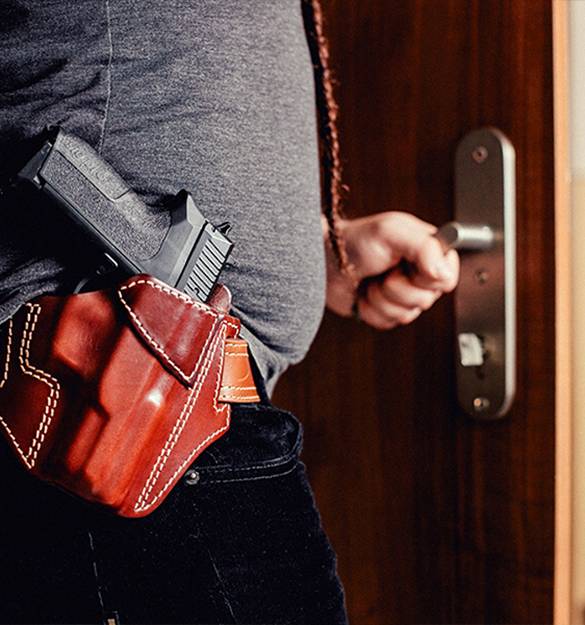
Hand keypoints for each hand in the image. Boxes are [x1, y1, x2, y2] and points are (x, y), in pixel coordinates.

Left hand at [324, 212, 459, 329]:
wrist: (326, 262)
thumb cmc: (356, 240)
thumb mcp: (391, 231)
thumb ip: (424, 247)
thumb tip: (444, 272)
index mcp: (429, 252)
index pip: (448, 279)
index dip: (427, 279)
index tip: (408, 266)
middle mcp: (419, 275)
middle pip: (425, 300)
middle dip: (397, 288)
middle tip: (383, 271)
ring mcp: (403, 295)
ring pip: (406, 315)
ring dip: (381, 298)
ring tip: (372, 280)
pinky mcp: (386, 311)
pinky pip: (387, 323)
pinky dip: (371, 310)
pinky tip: (364, 294)